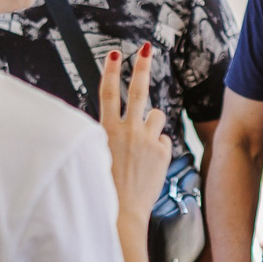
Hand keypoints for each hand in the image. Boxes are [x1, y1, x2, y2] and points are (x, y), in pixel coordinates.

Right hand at [101, 44, 170, 219]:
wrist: (122, 213)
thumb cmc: (105, 187)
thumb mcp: (99, 154)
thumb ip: (111, 134)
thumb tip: (123, 120)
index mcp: (106, 130)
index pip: (108, 92)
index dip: (111, 71)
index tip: (114, 53)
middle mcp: (128, 130)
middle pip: (138, 90)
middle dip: (142, 66)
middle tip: (146, 48)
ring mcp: (147, 140)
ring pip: (157, 115)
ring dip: (152, 122)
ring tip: (142, 143)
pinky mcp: (163, 152)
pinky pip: (164, 139)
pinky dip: (158, 146)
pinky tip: (149, 163)